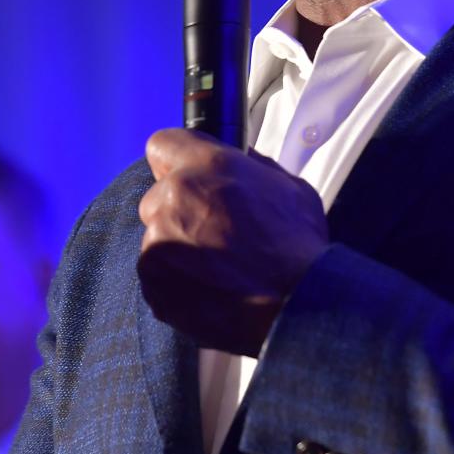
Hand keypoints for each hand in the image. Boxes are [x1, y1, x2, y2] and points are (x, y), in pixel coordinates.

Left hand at [138, 129, 328, 355]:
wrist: (295, 308)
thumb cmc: (299, 246)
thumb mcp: (288, 187)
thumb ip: (254, 167)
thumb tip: (241, 158)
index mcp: (204, 167)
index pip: (162, 144)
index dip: (175, 161)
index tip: (188, 177)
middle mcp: (172, 199)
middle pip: (157, 197)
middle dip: (178, 210)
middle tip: (213, 231)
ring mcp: (158, 244)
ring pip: (157, 238)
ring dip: (178, 249)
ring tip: (217, 269)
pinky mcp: (154, 284)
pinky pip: (158, 276)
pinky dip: (177, 282)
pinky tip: (210, 290)